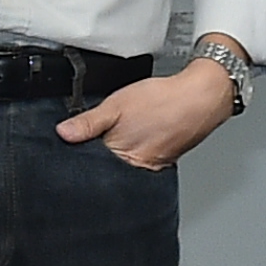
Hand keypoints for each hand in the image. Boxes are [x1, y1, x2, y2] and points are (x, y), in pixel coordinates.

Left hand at [61, 57, 239, 169]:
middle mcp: (136, 166)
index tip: (77, 142)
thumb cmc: (163, 101)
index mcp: (121, 156)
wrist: (201, 97)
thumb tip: (64, 133)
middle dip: (100, 155)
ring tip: (126, 130)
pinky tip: (140, 134)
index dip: (81, 152)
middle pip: (107, 167)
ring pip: (124, 163)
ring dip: (119, 151)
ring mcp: (151, 165)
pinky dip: (136, 149)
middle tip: (103, 132)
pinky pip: (141, 159)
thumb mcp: (116, 105)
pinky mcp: (163, 160)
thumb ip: (88, 122)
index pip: (90, 164)